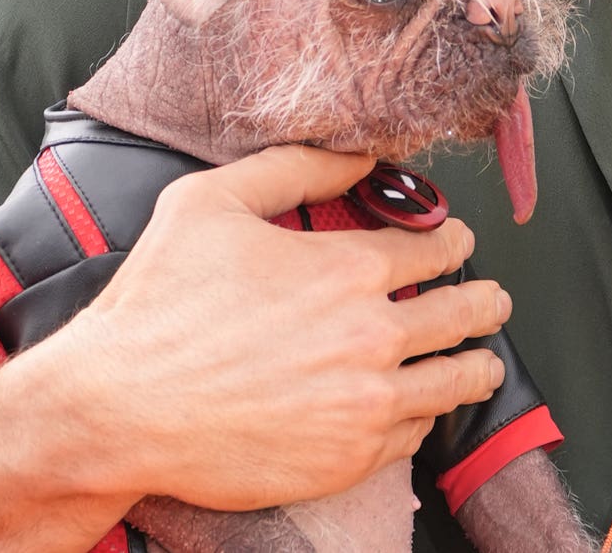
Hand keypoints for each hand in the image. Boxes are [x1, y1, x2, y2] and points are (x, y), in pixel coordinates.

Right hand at [25, 144, 512, 511]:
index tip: (457, 241)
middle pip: (461, 313)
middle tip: (493, 301)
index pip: (432, 248)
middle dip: (485, 302)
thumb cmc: (157, 303)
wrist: (119, 407)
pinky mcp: (348, 457)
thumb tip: (359, 155)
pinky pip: (413, 434)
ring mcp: (365, 402)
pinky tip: (424, 409)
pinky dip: (426, 417)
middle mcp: (371, 335)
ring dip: (477, 366)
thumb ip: (295, 167)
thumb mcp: (212, 202)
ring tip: (486, 363)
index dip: (452, 241)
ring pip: (452, 381)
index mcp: (347, 269)